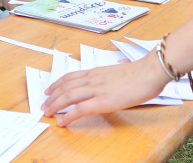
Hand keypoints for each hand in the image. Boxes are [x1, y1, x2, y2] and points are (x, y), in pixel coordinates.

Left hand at [42, 52, 167, 125]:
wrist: (149, 72)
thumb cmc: (141, 72)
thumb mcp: (122, 70)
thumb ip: (114, 72)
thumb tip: (116, 70)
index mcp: (97, 71)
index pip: (71, 76)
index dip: (57, 83)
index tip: (49, 89)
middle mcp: (93, 79)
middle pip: (65, 86)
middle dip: (52, 96)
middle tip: (43, 104)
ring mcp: (97, 89)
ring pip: (68, 96)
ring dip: (55, 105)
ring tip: (47, 112)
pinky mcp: (102, 101)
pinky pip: (79, 109)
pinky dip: (68, 116)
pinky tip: (62, 121)